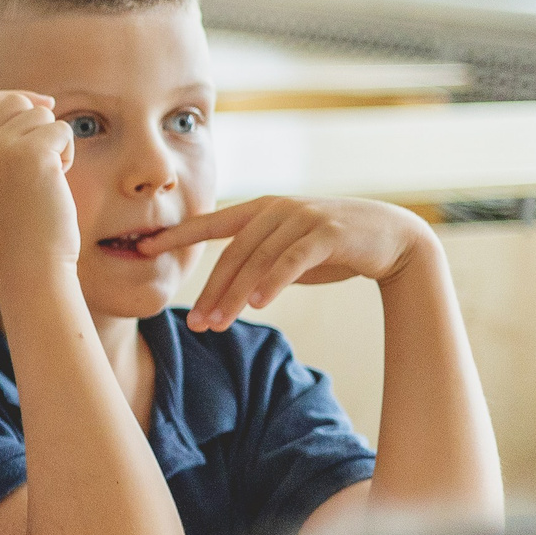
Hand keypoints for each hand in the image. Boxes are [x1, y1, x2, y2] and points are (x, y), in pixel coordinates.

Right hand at [0, 91, 79, 272]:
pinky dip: (66, 154)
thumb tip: (41, 100)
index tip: (34, 124)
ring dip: (51, 143)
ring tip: (40, 180)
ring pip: (40, 114)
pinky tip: (54, 184)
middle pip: (13, 101)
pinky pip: (61, 130)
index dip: (14, 104)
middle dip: (33, 127)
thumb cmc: (16, 221)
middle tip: (32, 169)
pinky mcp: (30, 153)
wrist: (29, 263)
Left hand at [142, 196, 433, 331]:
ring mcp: (302, 217)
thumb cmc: (335, 248)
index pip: (210, 224)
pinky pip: (291, 260)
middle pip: (231, 254)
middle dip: (210, 290)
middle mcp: (277, 209)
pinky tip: (256, 305)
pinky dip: (272, 282)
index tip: (141, 249)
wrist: (394, 238)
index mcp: (260, 210)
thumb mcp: (288, 252)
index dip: (176, 236)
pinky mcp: (327, 232)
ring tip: (217, 324)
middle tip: (194, 323)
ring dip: (234, 295)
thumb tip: (228, 289)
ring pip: (257, 260)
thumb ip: (258, 261)